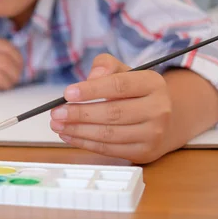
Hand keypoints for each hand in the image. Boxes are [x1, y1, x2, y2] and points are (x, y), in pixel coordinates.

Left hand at [49, 54, 172, 163]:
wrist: (161, 120)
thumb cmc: (135, 93)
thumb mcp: (124, 72)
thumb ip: (105, 66)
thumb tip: (91, 78)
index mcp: (153, 84)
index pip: (119, 85)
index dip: (91, 90)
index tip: (67, 93)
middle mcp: (158, 109)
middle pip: (113, 113)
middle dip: (79, 114)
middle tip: (56, 113)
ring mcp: (153, 133)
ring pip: (109, 134)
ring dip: (78, 131)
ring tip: (58, 125)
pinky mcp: (144, 152)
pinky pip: (109, 149)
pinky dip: (84, 143)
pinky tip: (68, 136)